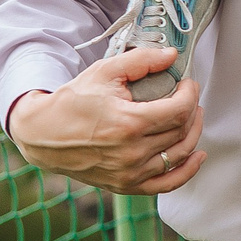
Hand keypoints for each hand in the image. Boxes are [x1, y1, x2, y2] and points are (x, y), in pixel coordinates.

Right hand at [5, 47, 206, 195]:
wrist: (43, 134)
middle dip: (191, 110)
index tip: (187, 84)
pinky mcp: (126, 185)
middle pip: (181, 131)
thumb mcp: (104, 72)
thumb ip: (141, 60)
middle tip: (188, 96)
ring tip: (193, 117)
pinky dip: (187, 171)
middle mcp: (132, 153)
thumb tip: (172, 55)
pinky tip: (197, 155)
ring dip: (192, 133)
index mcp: (129, 124)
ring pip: (179, 155)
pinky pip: (167, 183)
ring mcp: (130, 173)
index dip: (190, 94)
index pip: (179, 110)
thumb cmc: (73, 102)